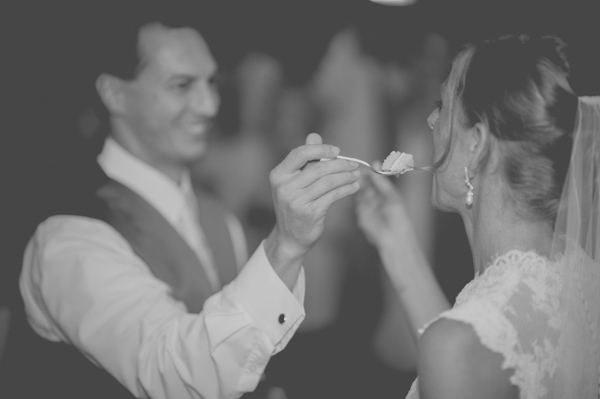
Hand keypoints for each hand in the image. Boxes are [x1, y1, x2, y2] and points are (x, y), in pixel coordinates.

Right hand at [265, 133, 359, 285]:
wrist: (291, 236)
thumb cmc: (295, 204)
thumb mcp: (294, 181)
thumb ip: (305, 159)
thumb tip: (314, 136)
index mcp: (279, 175)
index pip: (300, 154)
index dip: (320, 149)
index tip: (336, 151)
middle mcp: (285, 187)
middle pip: (318, 168)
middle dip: (340, 164)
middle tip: (353, 164)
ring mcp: (297, 201)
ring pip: (328, 181)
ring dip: (346, 176)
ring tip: (356, 175)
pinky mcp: (311, 213)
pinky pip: (333, 196)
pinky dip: (346, 189)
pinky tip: (354, 187)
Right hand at [355, 162, 415, 250]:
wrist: (394, 239)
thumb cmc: (399, 218)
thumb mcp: (391, 195)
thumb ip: (381, 181)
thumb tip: (375, 163)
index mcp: (385, 193)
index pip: (375, 178)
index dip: (369, 171)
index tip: (362, 165)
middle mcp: (375, 198)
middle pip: (365, 183)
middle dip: (360, 176)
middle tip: (354, 170)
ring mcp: (367, 205)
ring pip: (359, 190)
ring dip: (356, 183)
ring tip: (353, 176)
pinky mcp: (360, 213)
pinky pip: (355, 200)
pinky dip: (353, 193)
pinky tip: (352, 186)